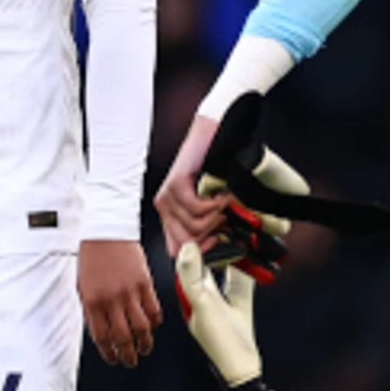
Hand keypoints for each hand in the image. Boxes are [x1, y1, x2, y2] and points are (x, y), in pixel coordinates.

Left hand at [80, 237, 159, 366]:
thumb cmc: (92, 257)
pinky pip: (153, 310)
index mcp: (92, 302)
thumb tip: (102, 328)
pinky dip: (154, 321)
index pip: (101, 336)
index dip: (108, 352)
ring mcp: (130, 293)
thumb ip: (92, 308)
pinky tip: (153, 326)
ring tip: (145, 348)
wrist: (106, 233)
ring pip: (141, 327)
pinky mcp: (145, 284)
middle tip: (131, 361)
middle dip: (127, 354)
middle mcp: (111, 300)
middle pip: (122, 337)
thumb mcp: (83, 286)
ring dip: (144, 342)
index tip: (113, 358)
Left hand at [156, 113, 223, 253]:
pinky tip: (222, 194)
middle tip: (224, 217)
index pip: (176, 250)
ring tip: (223, 202)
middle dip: (211, 233)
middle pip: (186, 242)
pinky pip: (198, 210)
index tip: (218, 242)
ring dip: (217, 216)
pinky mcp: (175, 186)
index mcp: (170, 215)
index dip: (198, 253)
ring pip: (195, 227)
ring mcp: (167, 197)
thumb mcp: (210, 204)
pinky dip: (217, 204)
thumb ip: (206, 227)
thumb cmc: (214, 170)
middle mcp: (164, 207)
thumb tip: (215, 249)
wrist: (211, 137)